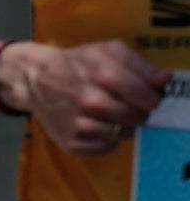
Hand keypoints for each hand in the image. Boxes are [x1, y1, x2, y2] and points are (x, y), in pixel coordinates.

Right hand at [12, 41, 170, 155]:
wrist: (36, 79)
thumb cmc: (78, 63)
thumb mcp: (109, 51)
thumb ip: (141, 64)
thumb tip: (165, 81)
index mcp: (104, 76)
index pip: (148, 98)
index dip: (152, 99)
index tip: (146, 97)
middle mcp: (92, 102)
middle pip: (138, 119)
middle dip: (138, 113)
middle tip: (127, 105)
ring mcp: (80, 124)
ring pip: (122, 135)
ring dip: (121, 127)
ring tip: (109, 115)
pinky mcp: (70, 142)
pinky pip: (104, 148)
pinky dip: (106, 140)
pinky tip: (98, 127)